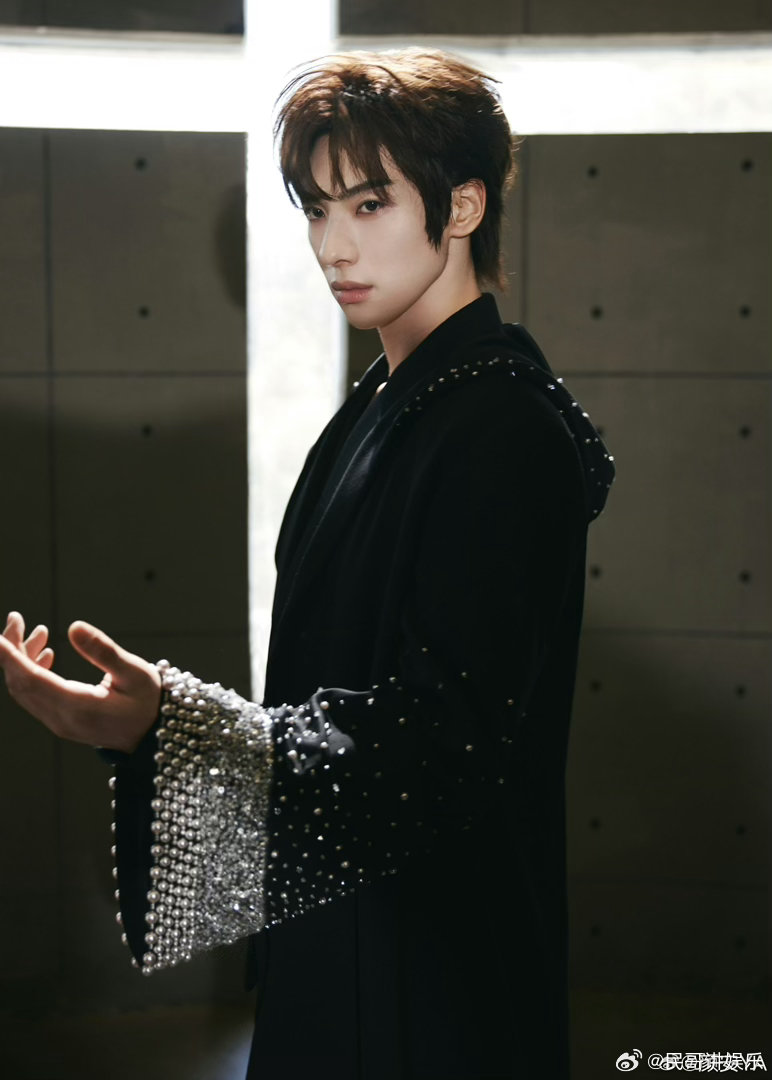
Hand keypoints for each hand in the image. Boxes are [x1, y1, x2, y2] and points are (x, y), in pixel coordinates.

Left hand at [0, 612, 160, 752]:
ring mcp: (58, 722)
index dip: (10, 657)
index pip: (31, 680)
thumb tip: (73, 627)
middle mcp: (61, 719)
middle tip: (16, 618)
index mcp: (78, 707)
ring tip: (37, 631)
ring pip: (24, 689)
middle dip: (11, 650)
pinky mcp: (60, 720)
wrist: (153, 734)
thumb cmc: (148, 701)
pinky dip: (30, 671)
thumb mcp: (135, 672)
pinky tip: (45, 653)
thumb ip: (104, 651)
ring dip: (21, 659)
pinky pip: (34, 695)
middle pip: (20, 683)